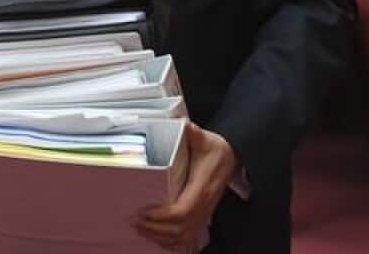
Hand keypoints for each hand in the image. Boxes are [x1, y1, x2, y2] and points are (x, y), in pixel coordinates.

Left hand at [136, 122, 237, 251]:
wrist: (233, 158)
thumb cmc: (217, 151)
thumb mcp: (207, 140)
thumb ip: (195, 134)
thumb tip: (186, 126)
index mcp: (202, 188)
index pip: (182, 210)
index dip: (162, 216)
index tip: (144, 212)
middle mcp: (204, 205)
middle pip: (179, 228)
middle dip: (155, 228)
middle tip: (135, 221)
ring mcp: (204, 214)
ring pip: (183, 236)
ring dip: (160, 237)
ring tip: (141, 229)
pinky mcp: (202, 217)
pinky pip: (188, 238)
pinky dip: (171, 242)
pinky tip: (157, 239)